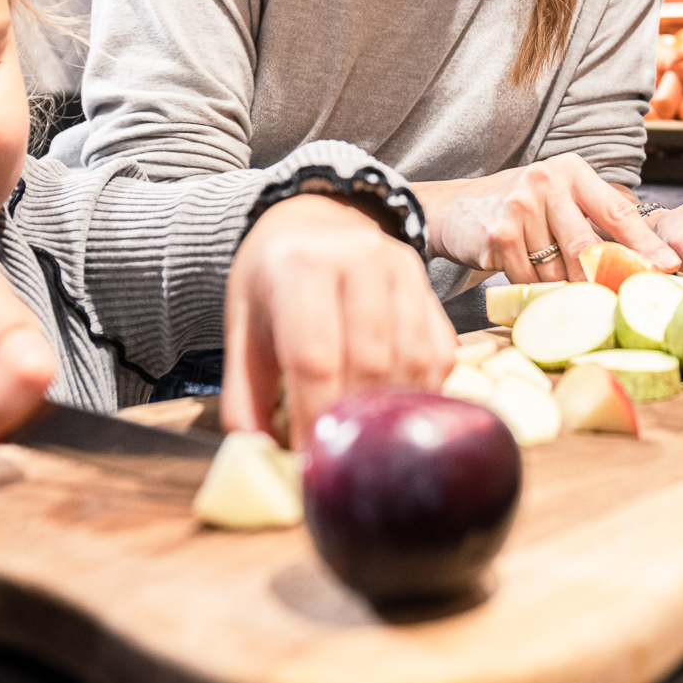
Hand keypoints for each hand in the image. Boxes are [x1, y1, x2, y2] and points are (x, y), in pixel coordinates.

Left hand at [222, 194, 454, 449]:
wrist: (314, 224)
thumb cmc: (274, 283)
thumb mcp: (242, 329)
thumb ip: (246, 395)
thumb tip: (262, 457)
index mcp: (300, 266)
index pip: (315, 356)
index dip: (314, 416)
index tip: (308, 459)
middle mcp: (359, 258)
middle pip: (370, 362)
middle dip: (355, 420)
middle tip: (340, 454)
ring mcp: (403, 269)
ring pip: (412, 361)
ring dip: (391, 411)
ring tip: (367, 438)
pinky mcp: (430, 287)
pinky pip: (439, 354)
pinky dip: (421, 392)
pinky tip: (395, 410)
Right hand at [414, 155, 681, 285]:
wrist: (453, 210)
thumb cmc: (519, 208)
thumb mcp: (559, 197)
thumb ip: (596, 216)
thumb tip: (650, 256)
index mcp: (571, 171)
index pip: (616, 210)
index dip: (644, 243)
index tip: (669, 266)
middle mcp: (547, 182)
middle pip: (588, 248)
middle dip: (606, 280)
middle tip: (622, 302)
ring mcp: (520, 207)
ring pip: (559, 271)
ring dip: (562, 287)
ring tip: (555, 282)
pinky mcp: (498, 235)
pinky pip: (530, 280)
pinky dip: (534, 289)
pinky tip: (524, 277)